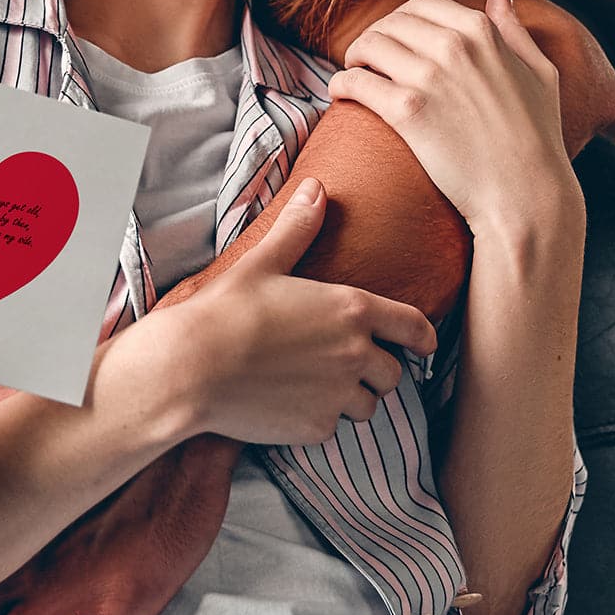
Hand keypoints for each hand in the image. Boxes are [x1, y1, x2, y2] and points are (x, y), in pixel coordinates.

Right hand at [167, 180, 436, 444]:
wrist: (192, 366)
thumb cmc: (227, 308)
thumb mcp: (263, 262)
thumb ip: (298, 228)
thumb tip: (315, 188)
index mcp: (351, 308)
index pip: (414, 328)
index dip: (422, 337)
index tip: (423, 344)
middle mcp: (356, 354)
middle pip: (392, 373)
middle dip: (374, 369)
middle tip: (338, 360)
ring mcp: (339, 395)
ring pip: (366, 405)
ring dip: (350, 396)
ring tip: (312, 382)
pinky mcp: (318, 427)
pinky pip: (333, 426)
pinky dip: (318, 417)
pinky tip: (287, 401)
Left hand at [329, 0, 582, 241]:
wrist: (525, 194)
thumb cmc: (536, 137)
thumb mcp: (539, 73)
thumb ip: (514, 29)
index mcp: (481, 31)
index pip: (420, 4)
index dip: (399, 20)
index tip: (393, 39)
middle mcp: (454, 46)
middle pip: (389, 23)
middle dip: (373, 38)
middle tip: (367, 60)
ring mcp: (429, 78)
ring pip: (368, 46)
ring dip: (353, 58)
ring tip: (355, 74)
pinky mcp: (407, 112)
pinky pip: (356, 82)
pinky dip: (341, 84)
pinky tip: (341, 94)